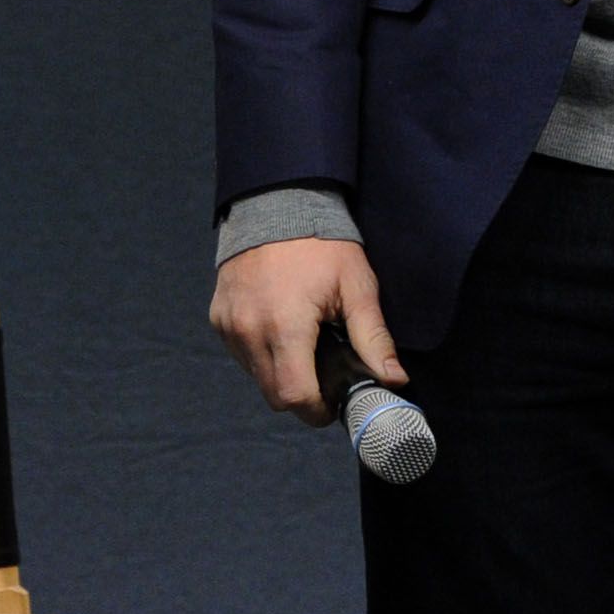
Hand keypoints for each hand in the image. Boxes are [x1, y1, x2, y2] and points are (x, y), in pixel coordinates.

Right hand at [211, 236, 404, 426]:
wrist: (277, 203)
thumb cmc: (322, 245)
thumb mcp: (356, 287)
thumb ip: (373, 339)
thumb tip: (395, 380)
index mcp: (285, 326)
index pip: (295, 397)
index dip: (317, 409)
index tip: (333, 401)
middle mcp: (249, 330)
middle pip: (274, 395)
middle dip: (302, 397)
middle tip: (325, 376)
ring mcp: (229, 325)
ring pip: (256, 378)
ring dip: (280, 375)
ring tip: (304, 346)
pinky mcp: (218, 318)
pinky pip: (241, 355)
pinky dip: (261, 355)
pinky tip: (281, 330)